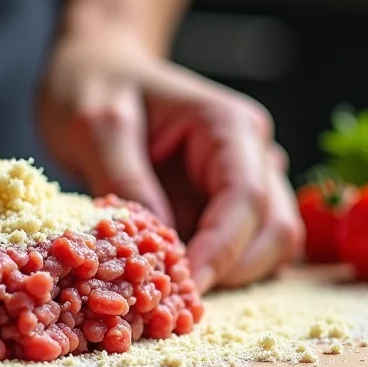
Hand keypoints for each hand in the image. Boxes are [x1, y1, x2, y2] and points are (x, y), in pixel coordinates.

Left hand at [38, 23, 303, 292]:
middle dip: (232, 271)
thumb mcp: (94, 124)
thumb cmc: (93, 83)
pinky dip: (215, 274)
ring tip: (170, 292)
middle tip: (174, 299)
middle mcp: (250, 155)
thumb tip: (160, 242)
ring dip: (229, 277)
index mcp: (228, 126)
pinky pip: (240, 253)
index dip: (222, 250)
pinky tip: (170, 280)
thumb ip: (125, 178)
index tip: (185, 287)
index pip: (247, 199)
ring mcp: (242, 183)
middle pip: (274, 230)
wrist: (94, 66)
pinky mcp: (221, 208)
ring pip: (269, 248)